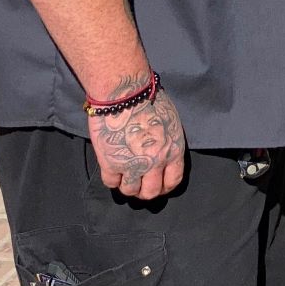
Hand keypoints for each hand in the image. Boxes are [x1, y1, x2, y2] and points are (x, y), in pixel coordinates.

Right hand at [88, 77, 186, 199]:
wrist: (125, 93)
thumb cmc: (149, 98)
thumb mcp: (170, 121)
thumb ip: (167, 140)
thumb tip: (163, 150)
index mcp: (173, 151)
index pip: (173, 181)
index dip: (164, 186)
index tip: (158, 185)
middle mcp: (155, 162)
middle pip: (151, 192)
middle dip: (145, 191)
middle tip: (138, 184)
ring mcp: (132, 165)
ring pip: (130, 190)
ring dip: (127, 185)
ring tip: (124, 176)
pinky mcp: (110, 163)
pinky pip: (111, 182)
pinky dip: (112, 179)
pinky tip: (112, 169)